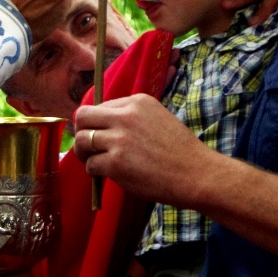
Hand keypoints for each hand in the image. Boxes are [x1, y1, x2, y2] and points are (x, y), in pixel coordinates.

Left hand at [74, 94, 213, 205]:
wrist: (196, 173)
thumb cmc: (180, 151)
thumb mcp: (158, 118)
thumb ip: (131, 117)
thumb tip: (103, 126)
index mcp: (137, 101)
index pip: (100, 105)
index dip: (96, 122)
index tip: (100, 135)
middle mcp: (125, 115)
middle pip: (82, 117)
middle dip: (80, 132)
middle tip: (88, 147)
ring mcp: (119, 139)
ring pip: (81, 141)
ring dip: (84, 154)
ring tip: (95, 162)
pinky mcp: (115, 162)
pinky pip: (90, 165)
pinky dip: (95, 172)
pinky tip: (108, 175)